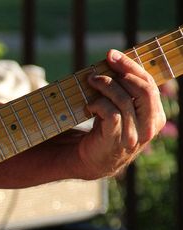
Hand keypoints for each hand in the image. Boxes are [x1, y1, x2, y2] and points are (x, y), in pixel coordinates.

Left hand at [77, 49, 165, 177]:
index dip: (132, 67)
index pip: (149, 84)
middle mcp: (150, 126)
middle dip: (124, 70)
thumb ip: (124, 90)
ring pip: (125, 100)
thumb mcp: (120, 108)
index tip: (113, 55)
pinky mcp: (116, 138)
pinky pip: (111, 112)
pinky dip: (98, 103)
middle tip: (105, 61)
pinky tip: (89, 105)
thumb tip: (114, 59)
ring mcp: (134, 134)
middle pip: (144, 90)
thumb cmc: (106, 128)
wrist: (92, 159)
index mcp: (155, 115)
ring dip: (106, 86)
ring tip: (91, 80)